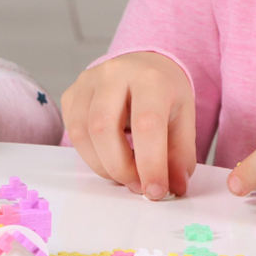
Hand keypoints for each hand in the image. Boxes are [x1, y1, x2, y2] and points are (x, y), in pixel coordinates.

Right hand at [60, 51, 195, 198]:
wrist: (144, 65)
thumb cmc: (164, 93)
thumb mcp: (184, 119)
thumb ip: (180, 155)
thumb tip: (173, 187)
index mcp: (149, 78)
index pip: (146, 124)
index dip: (150, 164)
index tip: (155, 191)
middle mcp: (113, 73)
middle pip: (103, 128)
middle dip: (119, 168)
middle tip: (137, 185)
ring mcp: (87, 81)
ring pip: (81, 133)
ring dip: (102, 165)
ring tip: (124, 173)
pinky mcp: (71, 93)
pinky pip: (71, 131)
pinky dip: (90, 155)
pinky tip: (109, 156)